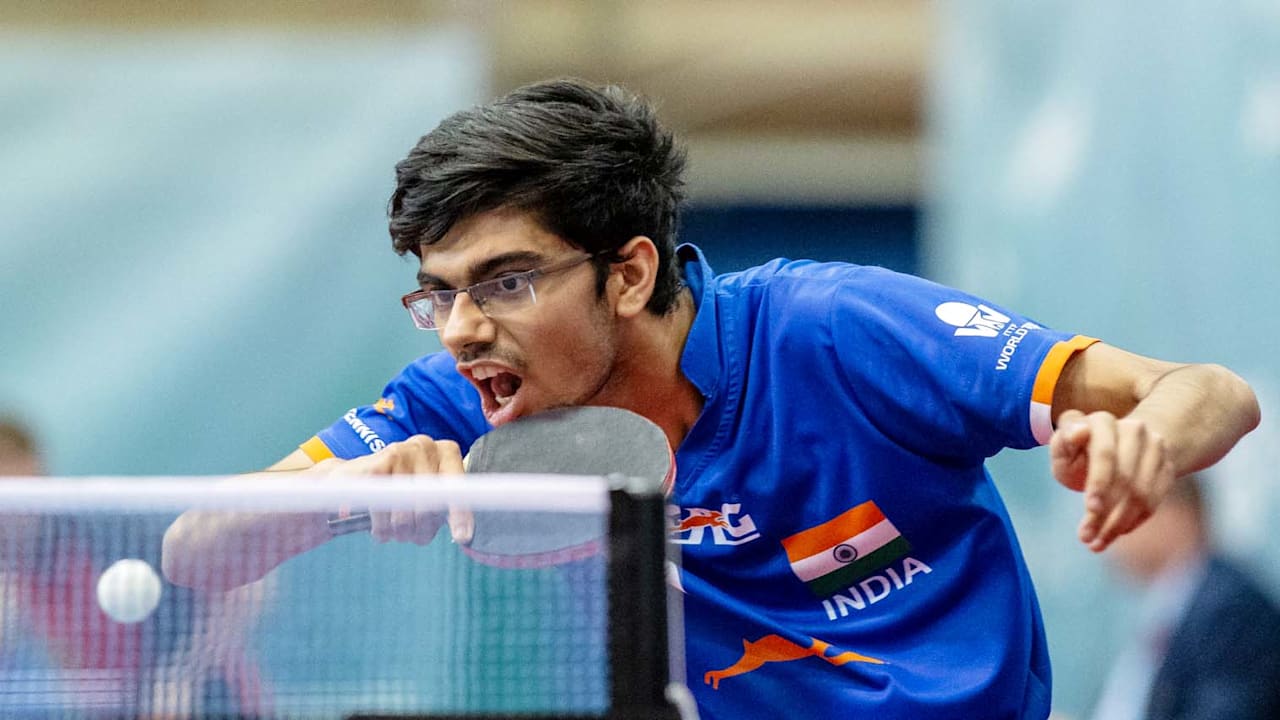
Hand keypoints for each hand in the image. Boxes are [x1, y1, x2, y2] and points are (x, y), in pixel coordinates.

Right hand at [310, 435, 467, 544]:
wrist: (353, 477)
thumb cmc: (400, 491)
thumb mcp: (426, 496)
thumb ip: (445, 510)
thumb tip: (465, 538)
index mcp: (446, 453)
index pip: (459, 486)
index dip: (461, 514)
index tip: (462, 537)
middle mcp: (426, 446)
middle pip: (431, 503)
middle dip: (422, 530)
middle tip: (412, 537)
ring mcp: (400, 451)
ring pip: (406, 512)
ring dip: (400, 532)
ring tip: (395, 533)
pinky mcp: (376, 464)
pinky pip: (384, 510)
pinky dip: (381, 528)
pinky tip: (380, 530)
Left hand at [1049, 409, 1174, 551]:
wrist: (1115, 444)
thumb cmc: (1079, 451)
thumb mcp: (1063, 448)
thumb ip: (1063, 442)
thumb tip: (1078, 432)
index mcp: (1103, 421)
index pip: (1106, 454)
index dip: (1099, 483)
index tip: (1091, 509)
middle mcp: (1135, 430)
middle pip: (1126, 478)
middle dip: (1106, 512)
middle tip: (1086, 537)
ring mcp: (1156, 447)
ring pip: (1143, 493)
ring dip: (1119, 523)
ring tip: (1097, 542)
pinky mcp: (1168, 467)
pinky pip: (1156, 500)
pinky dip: (1134, 521)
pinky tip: (1115, 534)